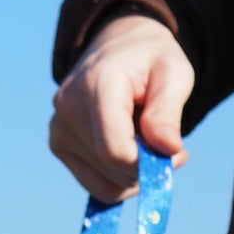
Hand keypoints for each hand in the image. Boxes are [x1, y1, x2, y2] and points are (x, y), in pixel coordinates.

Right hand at [49, 14, 194, 201]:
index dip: (148, 164)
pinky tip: (127, 151)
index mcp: (96, 85)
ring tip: (140, 136)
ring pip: (107, 184)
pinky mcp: (58, 145)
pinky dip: (119, 179)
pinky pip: (97, 186)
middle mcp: (68, 109)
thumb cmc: (150, 60)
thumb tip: (168, 150)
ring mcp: (58, 130)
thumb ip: (169, 112)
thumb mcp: (174, 73)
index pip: (115, 151)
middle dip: (147, 166)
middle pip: (115, 170)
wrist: (117, 47)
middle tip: (164, 141)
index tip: (175, 154)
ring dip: (134, 172)